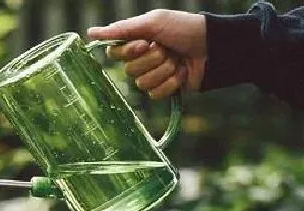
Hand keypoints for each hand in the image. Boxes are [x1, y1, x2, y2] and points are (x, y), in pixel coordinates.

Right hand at [87, 9, 206, 97]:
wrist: (213, 47)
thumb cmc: (184, 29)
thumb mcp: (152, 23)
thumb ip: (121, 30)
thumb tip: (90, 33)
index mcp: (135, 42)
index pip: (114, 53)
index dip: (128, 51)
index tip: (144, 43)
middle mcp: (141, 60)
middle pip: (129, 70)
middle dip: (152, 59)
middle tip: (166, 49)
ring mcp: (153, 75)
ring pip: (142, 84)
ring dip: (163, 70)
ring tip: (177, 60)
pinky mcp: (164, 90)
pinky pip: (155, 94)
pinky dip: (171, 83)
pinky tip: (182, 73)